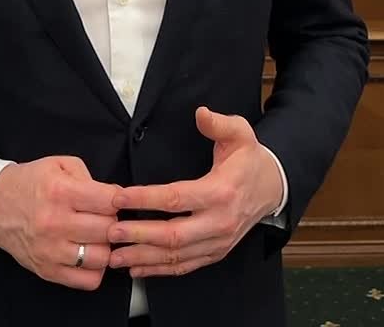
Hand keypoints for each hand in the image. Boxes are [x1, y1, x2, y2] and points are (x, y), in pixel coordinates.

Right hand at [0, 156, 118, 289]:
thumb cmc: (29, 183)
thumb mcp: (58, 164)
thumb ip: (89, 176)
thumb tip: (115, 195)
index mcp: (60, 192)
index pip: (108, 201)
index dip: (118, 199)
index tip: (114, 199)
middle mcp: (55, 223)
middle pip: (108, 230)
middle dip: (113, 221)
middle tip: (105, 216)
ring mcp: (51, 251)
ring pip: (101, 257)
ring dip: (105, 246)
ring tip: (97, 235)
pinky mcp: (48, 271)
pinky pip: (88, 280)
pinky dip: (96, 269)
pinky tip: (89, 254)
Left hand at [107, 107, 282, 278]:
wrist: (272, 187)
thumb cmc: (249, 158)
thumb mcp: (240, 132)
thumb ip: (218, 123)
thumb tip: (200, 113)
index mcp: (221, 192)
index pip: (176, 198)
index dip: (146, 199)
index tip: (120, 196)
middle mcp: (219, 222)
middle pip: (174, 235)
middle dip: (139, 235)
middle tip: (111, 231)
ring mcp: (218, 242)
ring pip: (177, 256)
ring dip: (144, 258)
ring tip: (115, 256)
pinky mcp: (216, 253)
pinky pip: (185, 266)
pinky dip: (160, 270)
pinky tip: (137, 268)